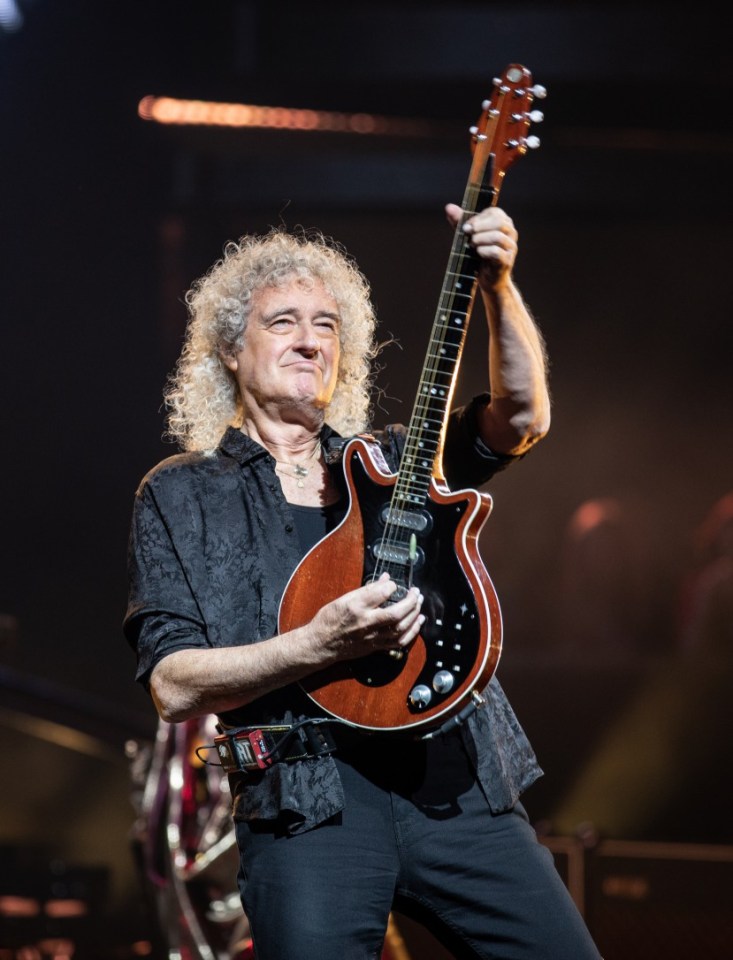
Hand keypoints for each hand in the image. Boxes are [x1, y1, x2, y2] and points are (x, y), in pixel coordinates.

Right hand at [309, 574, 423, 662]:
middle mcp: (365, 623)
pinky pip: (399, 642)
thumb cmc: (329, 620)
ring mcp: (372, 637)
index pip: (381, 593)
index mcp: (355, 607)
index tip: (393, 584)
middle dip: (410, 602)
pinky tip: (417, 623)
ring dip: (414, 616)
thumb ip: (367, 590)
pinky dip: (412, 632)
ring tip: (419, 605)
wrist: (321, 644)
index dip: (391, 586)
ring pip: (400, 629)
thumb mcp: (343, 599)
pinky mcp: (376, 647)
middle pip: (395, 614)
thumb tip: (385, 579)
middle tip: (416, 593)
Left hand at [445, 203, 517, 290]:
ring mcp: (511, 247)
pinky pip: (496, 252)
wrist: (489, 278)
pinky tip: (478, 253)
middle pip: (498, 222)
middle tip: (467, 233)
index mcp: (504, 222)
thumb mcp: (469, 235)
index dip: (478, 217)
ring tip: (472, 245)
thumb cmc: (479, 254)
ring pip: (497, 236)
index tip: (466, 226)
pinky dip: (483, 251)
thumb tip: (449, 207)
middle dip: (479, 227)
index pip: (494, 212)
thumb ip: (460, 222)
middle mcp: (511, 233)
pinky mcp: (507, 260)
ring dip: (480, 239)